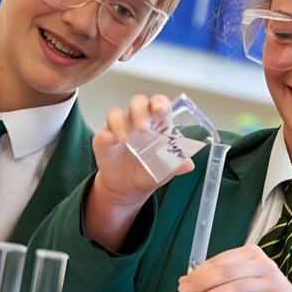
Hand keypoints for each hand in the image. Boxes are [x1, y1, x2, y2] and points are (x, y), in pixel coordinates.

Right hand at [85, 94, 193, 251]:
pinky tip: (113, 141)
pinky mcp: (104, 140)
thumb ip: (176, 165)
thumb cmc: (149, 171)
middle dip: (140, 110)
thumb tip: (188, 164)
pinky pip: (103, 132)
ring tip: (126, 139)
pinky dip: (107, 135)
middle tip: (143, 128)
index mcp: (157, 124)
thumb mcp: (166, 170)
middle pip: (137, 103)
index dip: (159, 103)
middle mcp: (137, 122)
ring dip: (121, 123)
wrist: (128, 188)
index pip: (159, 105)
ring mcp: (120, 129)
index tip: (159, 108)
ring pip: (116, 113)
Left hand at [178, 245, 291, 291]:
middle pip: (226, 271)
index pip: (221, 260)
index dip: (199, 271)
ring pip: (235, 288)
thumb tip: (189, 281)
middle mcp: (264, 265)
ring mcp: (271, 284)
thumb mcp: (245, 277)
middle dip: (202, 282)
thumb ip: (220, 277)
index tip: (185, 281)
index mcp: (253, 254)